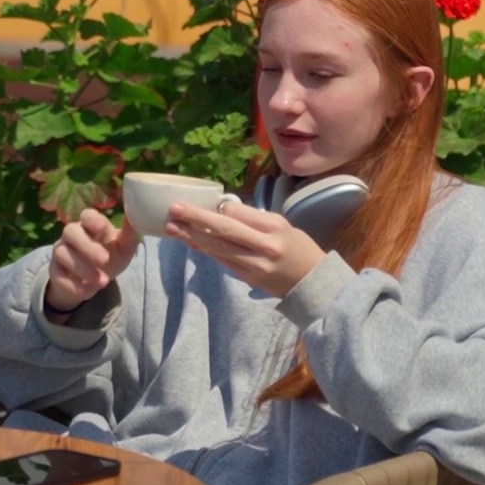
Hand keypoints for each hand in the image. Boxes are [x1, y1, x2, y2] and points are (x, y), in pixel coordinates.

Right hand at [46, 209, 138, 311]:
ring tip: (104, 282)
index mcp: (89, 224)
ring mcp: (61, 252)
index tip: (102, 227)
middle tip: (105, 260)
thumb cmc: (111, 255)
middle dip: (87, 246)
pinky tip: (87, 291)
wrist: (94, 279)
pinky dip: (72, 285)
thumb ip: (131, 233)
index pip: (86, 215)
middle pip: (70, 231)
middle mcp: (72, 235)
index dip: (92, 219)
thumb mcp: (124, 246)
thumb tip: (139, 216)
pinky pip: (57, 275)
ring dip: (84, 269)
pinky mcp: (55, 271)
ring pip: (63, 254)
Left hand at [165, 200, 325, 297]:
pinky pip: (222, 261)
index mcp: (275, 226)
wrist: (312, 284)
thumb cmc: (298, 249)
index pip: (239, 213)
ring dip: (192, 237)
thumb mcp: (284, 226)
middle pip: (225, 229)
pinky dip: (205, 250)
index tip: (199, 201)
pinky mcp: (248, 278)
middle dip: (196, 218)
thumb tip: (223, 211)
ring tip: (172, 227)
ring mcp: (255, 264)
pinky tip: (189, 242)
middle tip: (174, 209)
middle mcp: (264, 245)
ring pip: (219, 248)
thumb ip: (255, 221)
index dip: (217, 207)